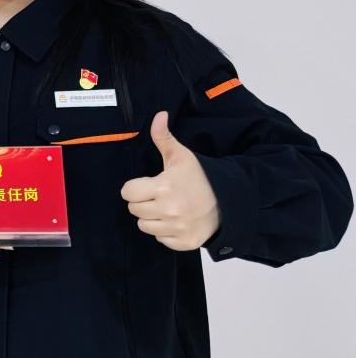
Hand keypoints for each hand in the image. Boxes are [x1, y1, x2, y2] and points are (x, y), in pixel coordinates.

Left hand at [120, 111, 220, 250]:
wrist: (229, 201)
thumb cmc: (201, 177)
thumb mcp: (181, 156)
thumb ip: (164, 137)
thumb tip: (159, 115)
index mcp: (164, 187)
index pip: (127, 192)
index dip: (135, 187)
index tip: (148, 184)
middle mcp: (170, 210)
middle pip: (134, 209)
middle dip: (143, 201)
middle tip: (159, 195)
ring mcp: (178, 228)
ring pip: (144, 226)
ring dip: (152, 217)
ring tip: (167, 207)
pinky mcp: (185, 242)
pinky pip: (160, 239)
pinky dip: (165, 232)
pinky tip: (177, 220)